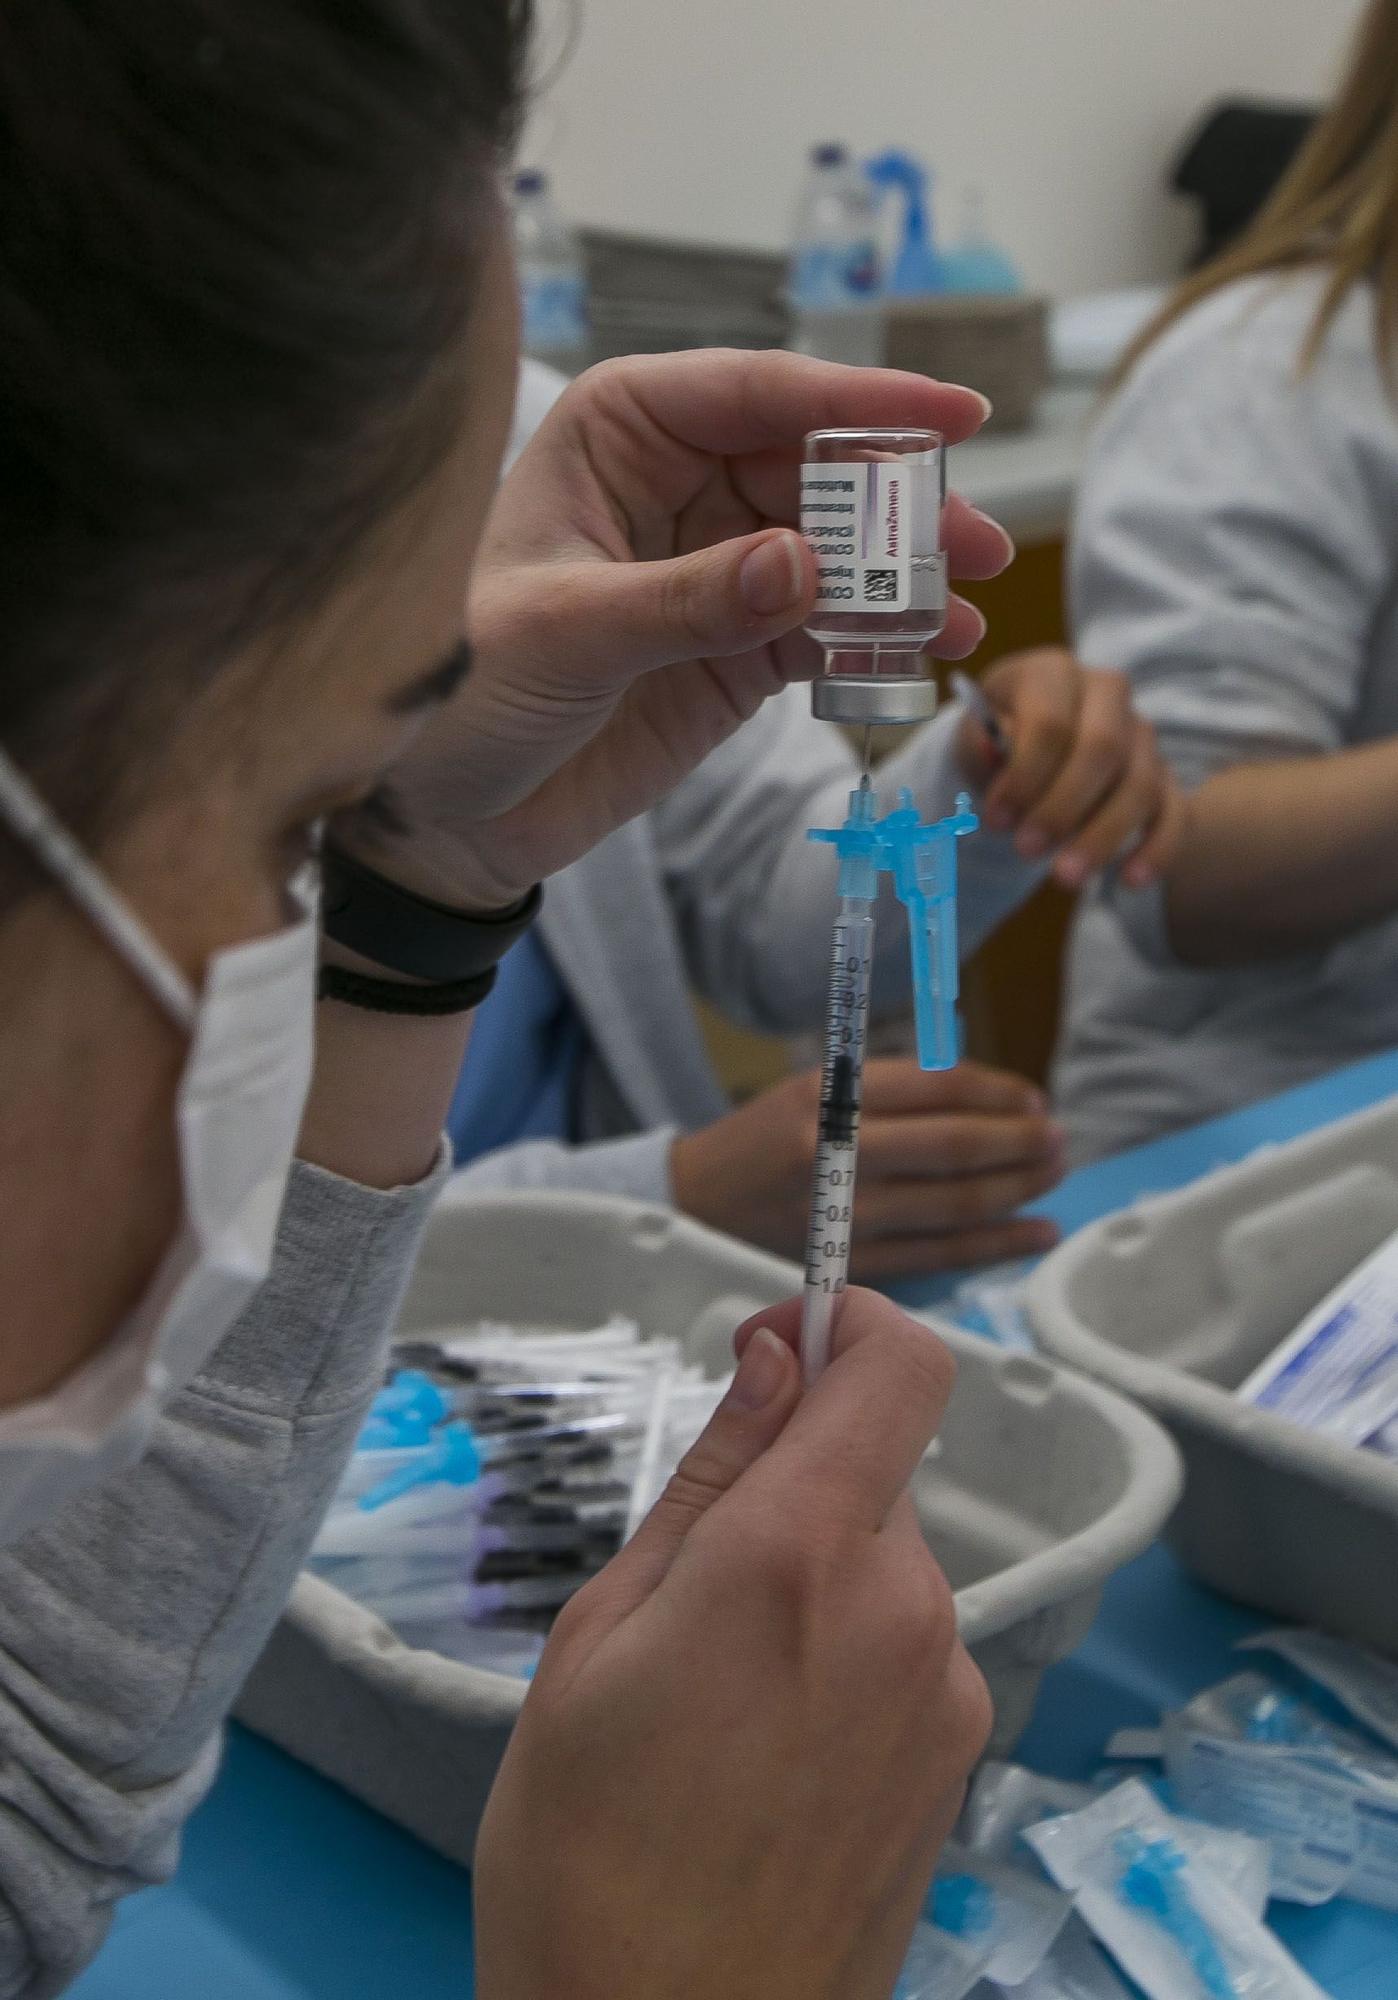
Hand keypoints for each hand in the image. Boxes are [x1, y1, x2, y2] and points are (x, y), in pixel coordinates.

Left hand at [346, 349, 1010, 909]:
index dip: (862, 402)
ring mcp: (718, 567)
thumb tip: (804, 566)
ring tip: (967, 605)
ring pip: (837, 547)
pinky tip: (931, 645)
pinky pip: (827, 626)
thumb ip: (687, 600)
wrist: (444, 814)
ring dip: (905, 573)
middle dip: (901, 502)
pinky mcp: (740, 647)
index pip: (759, 393)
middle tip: (977, 543)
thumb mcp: (566, 635)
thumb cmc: (459, 693)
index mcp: (621, 432)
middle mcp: (678, 484)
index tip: (954, 416)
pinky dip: (880, 635)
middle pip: (819, 469)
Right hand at [474, 1289, 990, 1999]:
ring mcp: (950, 1691)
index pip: (902, 1364)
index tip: (774, 1342)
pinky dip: (846, 1644)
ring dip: (818, 1569)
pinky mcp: (963, 1756)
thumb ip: (711, 1479)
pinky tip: (765, 1743)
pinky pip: (908, 1641)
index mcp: (803, 1559)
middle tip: (690, 1582)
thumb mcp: (599, 1639)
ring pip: (889, 1556)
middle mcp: (908, 1609)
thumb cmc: (586, 1855)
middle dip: (798, 1479)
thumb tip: (776, 1355)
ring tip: (714, 1687)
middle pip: (880, 1465)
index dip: (846, 1321)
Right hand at [672, 1057, 1062, 1278]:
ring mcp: (843, 1216)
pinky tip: (1033, 1233)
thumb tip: (989, 1099)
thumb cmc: (766, 1139)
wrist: (695, 1202)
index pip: (934, 1090)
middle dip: (1019, 1142)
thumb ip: (891, 1093)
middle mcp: (835, 1154)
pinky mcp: (848, 1263)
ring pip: (954, 1205)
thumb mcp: (813, 1089)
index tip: (1034, 1098)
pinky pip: (938, 1256)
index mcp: (827, 1098)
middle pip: (953, 1149)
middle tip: (1059, 1139)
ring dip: (1018, 1190)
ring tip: (1054, 1176)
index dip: (996, 1094)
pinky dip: (995, 1245)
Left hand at [955, 648, 1184, 891]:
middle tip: (1025, 851)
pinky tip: (1131, 881)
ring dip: (1103, 836)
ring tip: (1065, 878)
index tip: (997, 820)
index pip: (1051, 721)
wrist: (1026, 753)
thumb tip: (993, 749)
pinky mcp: (1164, 777)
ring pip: (1140, 785)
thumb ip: (980, 742)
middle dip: (1063, 807)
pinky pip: (1176, 812)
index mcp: (1054, 673)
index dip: (1025, 775)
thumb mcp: (974, 737)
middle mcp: (1107, 695)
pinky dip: (1158, 849)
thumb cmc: (997, 742)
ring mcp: (1141, 735)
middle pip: (1102, 749)